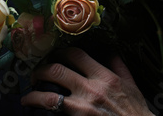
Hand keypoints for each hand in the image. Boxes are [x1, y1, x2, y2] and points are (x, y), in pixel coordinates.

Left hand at [21, 47, 153, 114]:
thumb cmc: (135, 111)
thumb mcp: (131, 85)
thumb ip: (119, 66)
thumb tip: (109, 52)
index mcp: (105, 77)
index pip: (76, 55)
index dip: (60, 52)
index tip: (54, 55)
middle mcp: (91, 89)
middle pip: (56, 71)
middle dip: (41, 71)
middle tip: (36, 75)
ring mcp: (82, 108)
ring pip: (48, 97)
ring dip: (33, 96)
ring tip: (27, 98)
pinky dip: (42, 113)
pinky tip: (36, 113)